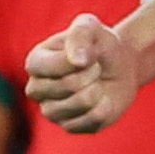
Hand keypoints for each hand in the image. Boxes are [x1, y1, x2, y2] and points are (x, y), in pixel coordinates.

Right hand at [27, 12, 140, 132]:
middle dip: (91, 74)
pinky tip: (103, 99)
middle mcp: (36, 89)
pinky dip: (105, 107)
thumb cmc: (99, 44)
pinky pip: (91, 120)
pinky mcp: (70, 126)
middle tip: (96, 68)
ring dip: (98, 90)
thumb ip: (80, 34)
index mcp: (35, 62)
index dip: (80, 60)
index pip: (52, 66)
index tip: (90, 53)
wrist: (119, 67)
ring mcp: (51, 111)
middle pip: (66, 86)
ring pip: (78, 105)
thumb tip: (77, 61)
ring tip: (98, 83)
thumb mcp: (91, 27)